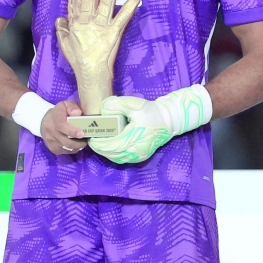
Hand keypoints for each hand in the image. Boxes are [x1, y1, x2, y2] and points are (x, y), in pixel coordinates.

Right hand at [40, 100, 87, 154]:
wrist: (45, 121)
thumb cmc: (61, 112)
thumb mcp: (66, 104)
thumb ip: (72, 107)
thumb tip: (78, 113)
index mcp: (55, 116)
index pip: (61, 125)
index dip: (72, 131)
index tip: (82, 134)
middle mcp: (50, 129)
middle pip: (65, 140)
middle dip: (78, 142)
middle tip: (87, 139)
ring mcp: (50, 140)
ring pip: (66, 148)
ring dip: (77, 146)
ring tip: (83, 142)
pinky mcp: (52, 148)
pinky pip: (64, 152)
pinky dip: (73, 150)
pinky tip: (77, 145)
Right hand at [55, 0, 138, 88]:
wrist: (91, 72)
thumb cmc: (79, 59)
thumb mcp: (64, 43)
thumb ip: (62, 29)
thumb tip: (60, 17)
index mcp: (75, 23)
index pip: (75, 2)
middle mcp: (87, 21)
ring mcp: (101, 26)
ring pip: (105, 3)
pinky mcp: (114, 31)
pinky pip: (123, 16)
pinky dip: (130, 6)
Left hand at [88, 86, 210, 163]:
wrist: (170, 120)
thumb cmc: (152, 112)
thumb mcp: (135, 105)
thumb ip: (117, 105)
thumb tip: (103, 109)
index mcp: (132, 140)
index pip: (108, 145)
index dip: (97, 141)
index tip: (91, 134)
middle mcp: (134, 152)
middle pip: (109, 153)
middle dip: (99, 145)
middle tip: (95, 135)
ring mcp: (137, 157)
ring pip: (114, 157)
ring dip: (105, 150)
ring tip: (102, 139)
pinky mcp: (139, 157)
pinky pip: (121, 158)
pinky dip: (113, 153)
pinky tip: (111, 144)